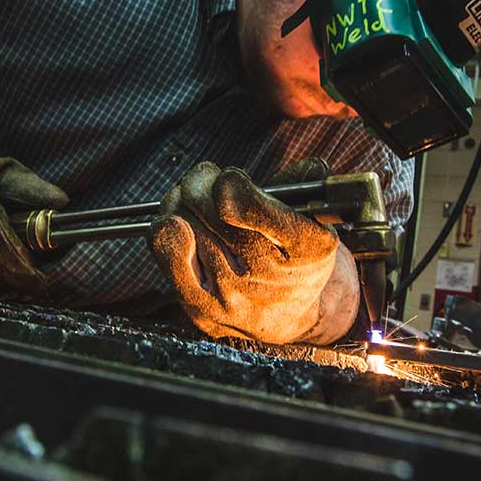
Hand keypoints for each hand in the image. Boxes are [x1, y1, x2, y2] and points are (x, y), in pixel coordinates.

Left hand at [149, 161, 341, 344]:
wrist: (285, 313)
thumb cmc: (294, 251)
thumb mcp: (314, 215)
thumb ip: (303, 180)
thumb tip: (288, 168)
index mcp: (307, 247)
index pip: (251, 207)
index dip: (230, 184)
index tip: (228, 180)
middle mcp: (269, 276)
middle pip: (208, 206)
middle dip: (202, 183)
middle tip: (207, 182)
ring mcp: (233, 296)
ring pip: (182, 221)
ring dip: (183, 202)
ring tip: (195, 203)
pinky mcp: (202, 308)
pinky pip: (165, 253)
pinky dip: (165, 228)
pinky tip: (176, 224)